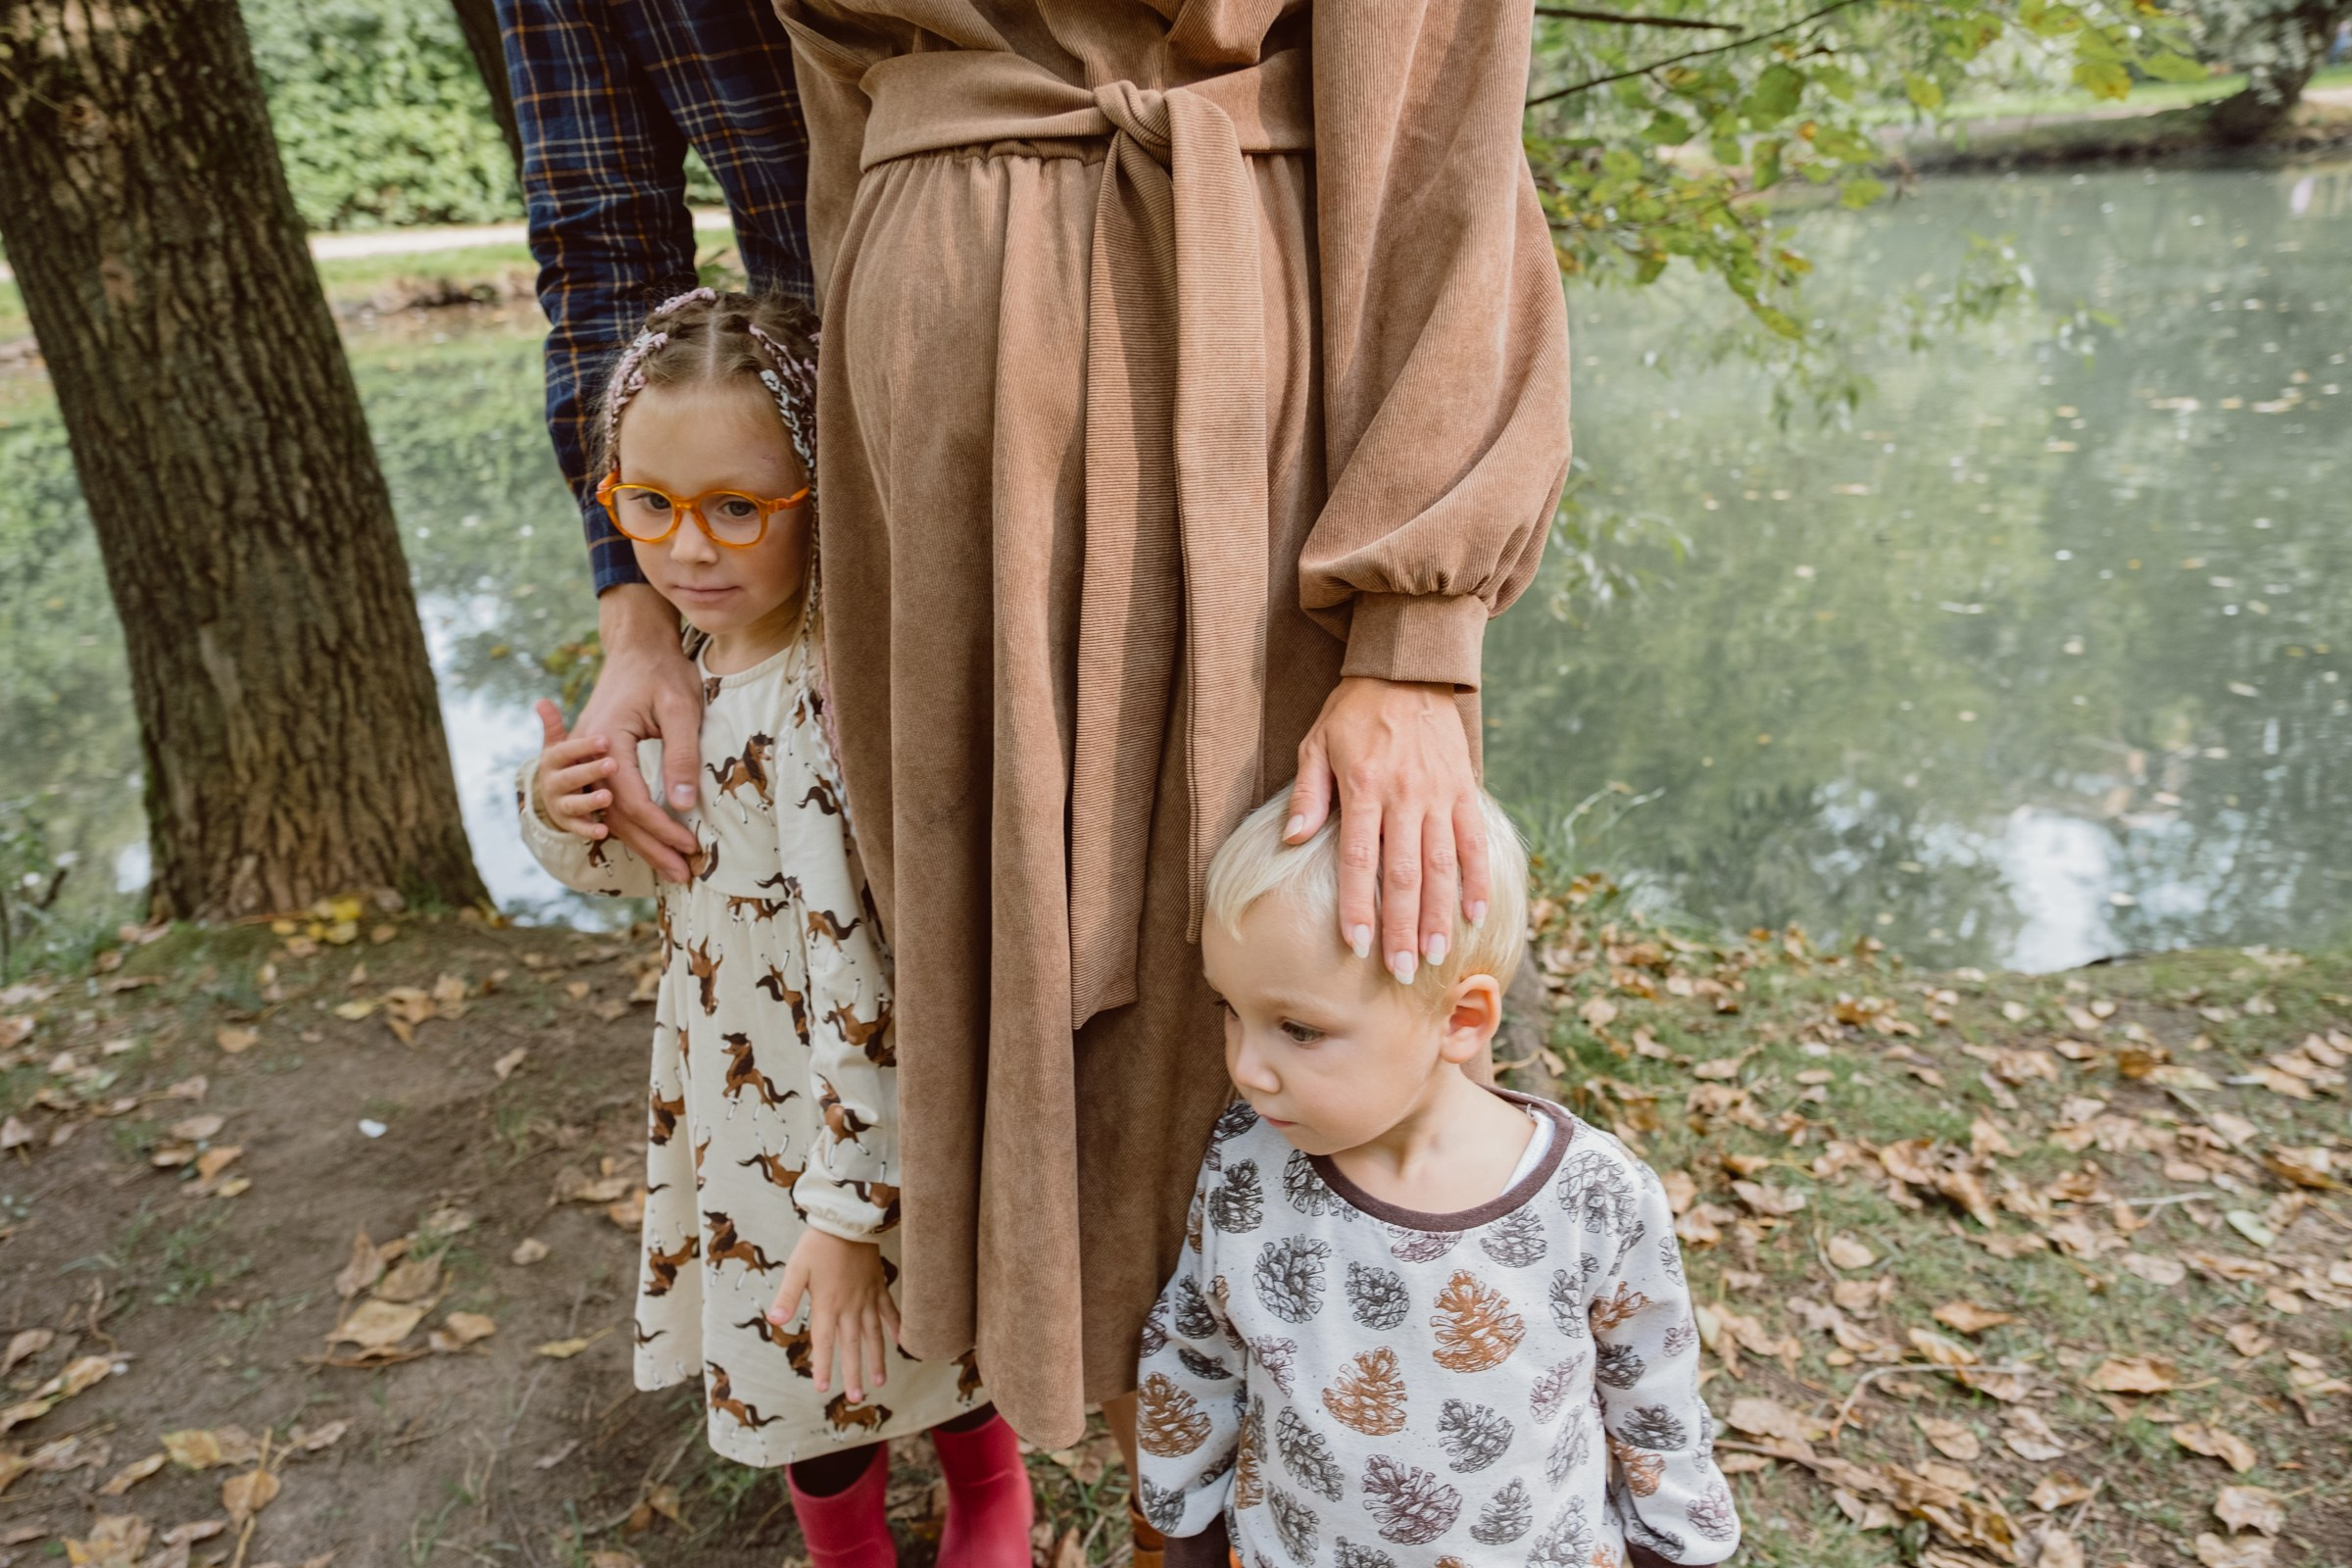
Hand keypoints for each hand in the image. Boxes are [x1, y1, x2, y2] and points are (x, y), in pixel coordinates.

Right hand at [533, 701, 619, 839]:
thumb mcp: (559, 744)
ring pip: (573, 803)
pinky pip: (577, 828)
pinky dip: (589, 829)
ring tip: (608, 797)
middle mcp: (552, 782)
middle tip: (613, 764)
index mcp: (552, 759)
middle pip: (570, 777)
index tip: (604, 740)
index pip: (565, 750)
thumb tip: (541, 701)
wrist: (555, 794)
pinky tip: (604, 829)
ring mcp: (559, 804)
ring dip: (590, 801)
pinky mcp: (568, 823)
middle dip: (591, 771)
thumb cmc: (567, 762)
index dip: (583, 746)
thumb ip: (553, 726)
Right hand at [574, 585, 702, 881]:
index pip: (630, 797)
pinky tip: (654, 845)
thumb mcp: (680, 708)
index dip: (660, 825)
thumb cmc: (662, 672)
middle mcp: (589, 752)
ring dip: (644, 844)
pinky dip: (634, 826)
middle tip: (684, 875)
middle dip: (652, 847)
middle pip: (617, 813)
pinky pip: (613, 802)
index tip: (690, 845)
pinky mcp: (601, 762)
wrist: (638, 647)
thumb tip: (684, 806)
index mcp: (606, 737)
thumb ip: (681, 756)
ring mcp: (591, 758)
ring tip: (674, 870)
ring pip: (613, 812)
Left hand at [767, 1229, 898, 1402]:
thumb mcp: (797, 1268)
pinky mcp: (878, 1286)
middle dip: (854, 1373)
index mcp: (828, 1304)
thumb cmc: (818, 1244)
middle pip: (852, 1346)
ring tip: (881, 1381)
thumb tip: (774, 1322)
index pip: (825, 1341)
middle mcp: (850, 1306)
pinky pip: (890, 1311)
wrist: (848, 1220)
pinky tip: (902, 1342)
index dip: (824, 1365)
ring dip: (877, 1359)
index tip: (824, 1388)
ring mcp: (867, 1298)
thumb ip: (787, 1297)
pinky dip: (896, 1327)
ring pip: (874, 1334)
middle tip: (857, 1398)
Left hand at [1285, 676, 1489, 985]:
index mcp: (1363, 788)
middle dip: (1401, 927)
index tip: (1358, 946)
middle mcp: (1404, 796)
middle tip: (1400, 971)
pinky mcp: (1464, 789)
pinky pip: (1473, 841)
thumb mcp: (1316, 743)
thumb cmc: (1353, 711)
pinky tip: (1474, 915)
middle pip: (1403, 874)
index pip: (1358, 860)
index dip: (1357, 906)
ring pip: (1441, 866)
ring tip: (1434, 956)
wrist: (1408, 669)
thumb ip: (1308, 794)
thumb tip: (1292, 839)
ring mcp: (1438, 794)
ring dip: (1438, 915)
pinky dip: (1476, 879)